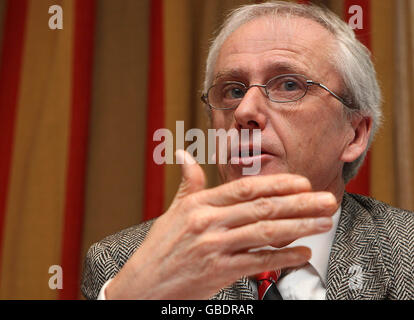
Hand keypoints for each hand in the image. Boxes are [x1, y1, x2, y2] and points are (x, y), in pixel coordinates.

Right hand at [105, 150, 336, 298]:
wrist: (143, 285)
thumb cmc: (160, 247)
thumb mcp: (173, 211)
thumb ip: (187, 182)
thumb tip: (183, 154)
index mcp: (199, 205)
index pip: (244, 188)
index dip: (277, 183)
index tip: (303, 182)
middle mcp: (208, 223)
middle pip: (262, 208)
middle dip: (300, 203)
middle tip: (327, 200)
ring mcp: (214, 248)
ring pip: (265, 233)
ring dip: (300, 227)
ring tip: (324, 221)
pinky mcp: (218, 272)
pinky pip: (258, 262)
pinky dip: (283, 258)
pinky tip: (303, 254)